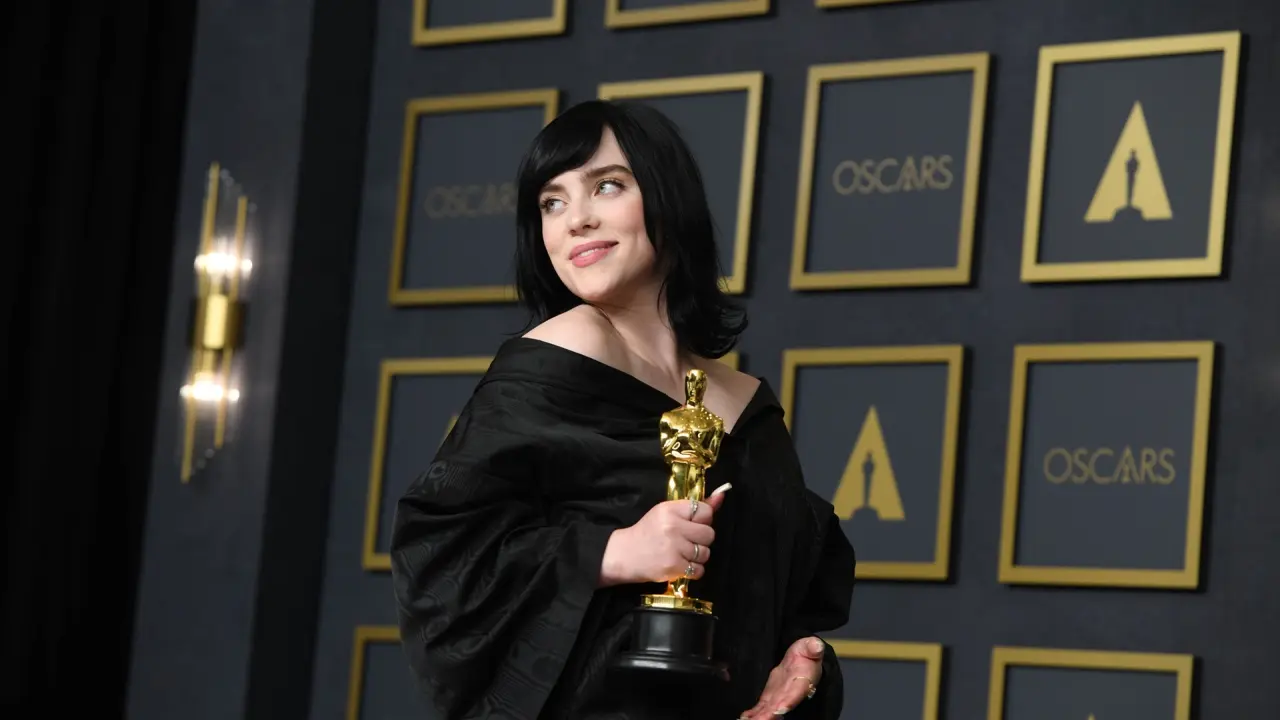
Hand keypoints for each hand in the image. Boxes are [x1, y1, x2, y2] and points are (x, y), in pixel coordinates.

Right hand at [599, 489, 726, 586]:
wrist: (624, 555)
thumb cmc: (648, 533)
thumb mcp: (667, 513)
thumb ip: (695, 507)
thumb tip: (721, 495)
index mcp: (670, 509)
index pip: (706, 511)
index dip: (701, 520)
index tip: (690, 525)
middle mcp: (673, 526)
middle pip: (709, 534)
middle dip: (700, 540)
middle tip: (685, 541)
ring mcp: (673, 548)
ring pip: (705, 553)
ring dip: (696, 556)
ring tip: (680, 554)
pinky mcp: (673, 567)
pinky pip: (698, 570)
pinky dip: (692, 570)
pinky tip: (680, 565)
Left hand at [738, 636, 824, 717]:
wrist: (801, 660)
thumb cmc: (806, 653)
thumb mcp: (810, 647)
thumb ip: (812, 647)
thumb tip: (817, 645)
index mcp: (802, 682)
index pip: (796, 692)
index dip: (788, 701)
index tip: (779, 708)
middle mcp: (790, 693)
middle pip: (779, 705)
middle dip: (770, 715)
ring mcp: (779, 697)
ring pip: (768, 709)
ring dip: (759, 716)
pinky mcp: (770, 697)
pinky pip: (761, 707)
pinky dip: (753, 714)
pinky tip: (744, 718)